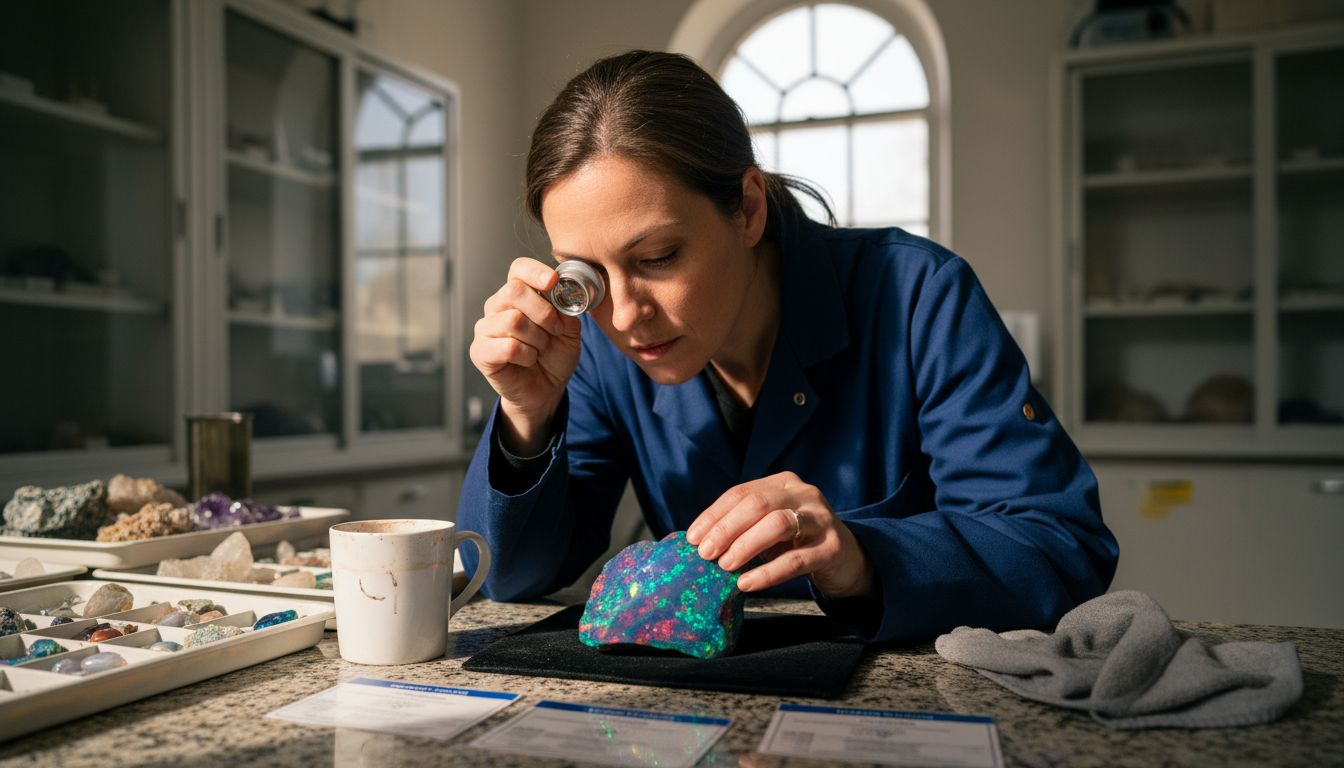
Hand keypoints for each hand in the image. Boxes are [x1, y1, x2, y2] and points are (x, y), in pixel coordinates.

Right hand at [469, 257, 582, 453]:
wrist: (546, 390)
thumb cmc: (554, 356)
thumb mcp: (569, 331)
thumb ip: (567, 311)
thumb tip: (564, 296)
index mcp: (518, 294)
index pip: (519, 269)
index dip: (535, 272)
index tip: (553, 282)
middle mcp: (497, 306)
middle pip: (514, 291)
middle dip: (543, 312)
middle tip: (555, 329)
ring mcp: (485, 328)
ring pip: (513, 321)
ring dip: (537, 339)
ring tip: (540, 349)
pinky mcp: (480, 351)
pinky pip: (508, 347)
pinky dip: (527, 356)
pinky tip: (528, 361)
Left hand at [685, 472, 873, 598]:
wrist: (848, 559)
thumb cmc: (799, 542)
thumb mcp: (771, 527)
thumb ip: (743, 527)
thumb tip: (700, 543)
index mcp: (783, 483)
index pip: (740, 493)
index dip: (713, 515)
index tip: (692, 538)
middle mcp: (804, 493)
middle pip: (757, 504)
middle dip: (725, 529)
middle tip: (705, 553)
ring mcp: (821, 518)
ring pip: (777, 524)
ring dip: (745, 545)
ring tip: (725, 566)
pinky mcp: (833, 547)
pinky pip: (795, 559)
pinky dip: (767, 572)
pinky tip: (748, 583)